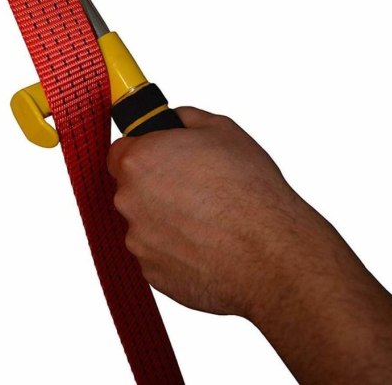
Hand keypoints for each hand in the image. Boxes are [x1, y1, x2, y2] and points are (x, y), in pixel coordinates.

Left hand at [108, 106, 391, 382]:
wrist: (270, 251)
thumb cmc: (248, 189)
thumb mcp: (221, 129)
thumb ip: (185, 119)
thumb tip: (174, 121)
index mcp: (140, 159)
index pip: (121, 150)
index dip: (144, 151)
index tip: (161, 155)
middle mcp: (129, 200)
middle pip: (132, 187)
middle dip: (156, 184)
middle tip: (194, 186)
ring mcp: (139, 241)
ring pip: (145, 222)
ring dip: (167, 218)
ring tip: (208, 218)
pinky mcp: (153, 273)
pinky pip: (158, 253)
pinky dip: (176, 248)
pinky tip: (208, 243)